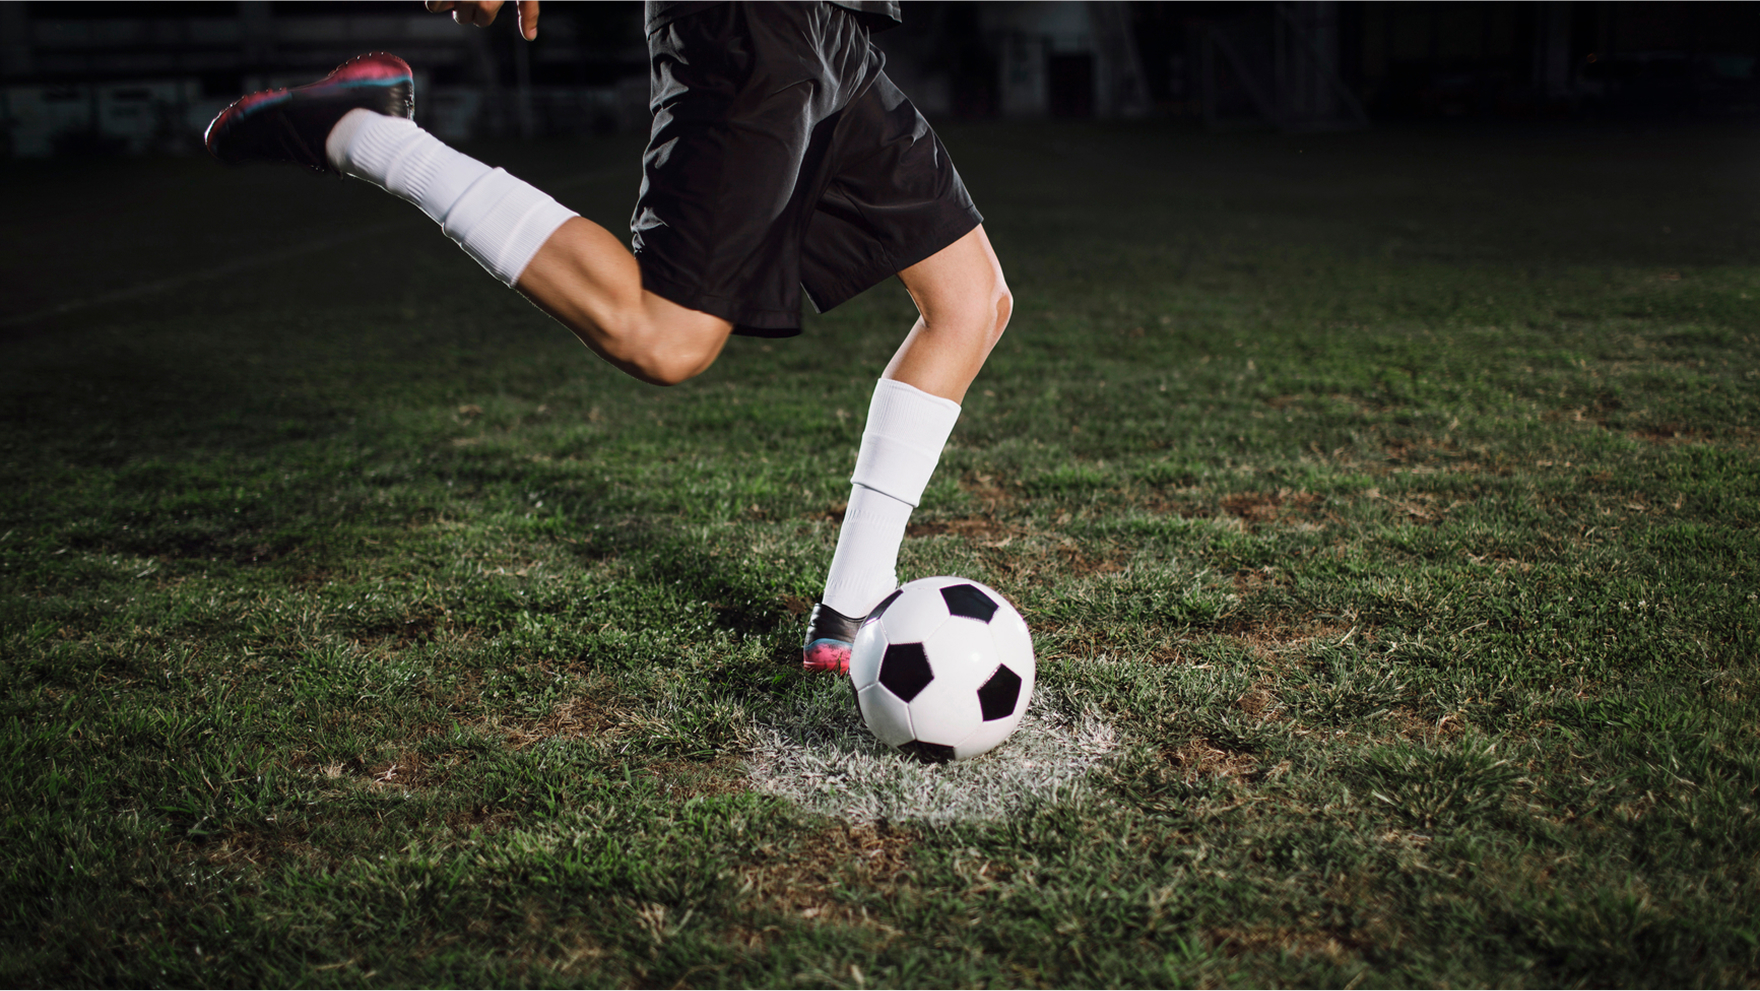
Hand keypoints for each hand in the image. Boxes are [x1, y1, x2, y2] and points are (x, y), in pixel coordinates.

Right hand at [424, 0, 539, 39]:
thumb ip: (529, 10)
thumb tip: (530, 37)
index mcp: (489, 2)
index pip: (482, 20)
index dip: (484, 11)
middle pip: (462, 17)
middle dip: (466, 7)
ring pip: (439, 7)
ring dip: (446, 2)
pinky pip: (430, 3)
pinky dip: (435, 0)